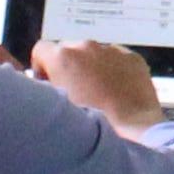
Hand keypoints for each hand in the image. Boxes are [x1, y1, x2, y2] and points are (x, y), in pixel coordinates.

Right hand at [36, 38, 164, 134]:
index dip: (42, 66)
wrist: (131, 128)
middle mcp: (86, 45)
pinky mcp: (132, 57)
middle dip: (69, 66)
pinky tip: (117, 90)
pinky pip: (117, 58)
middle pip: (69, 49)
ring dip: (92, 66)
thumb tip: (48, 83)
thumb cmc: (88, 122)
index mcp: (63, 56)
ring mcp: (112, 49)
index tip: (48, 83)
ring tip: (98, 92)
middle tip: (75, 90)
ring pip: (94, 53)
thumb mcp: (56, 105)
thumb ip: (47, 87)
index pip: (41, 49)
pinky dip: (114, 69)